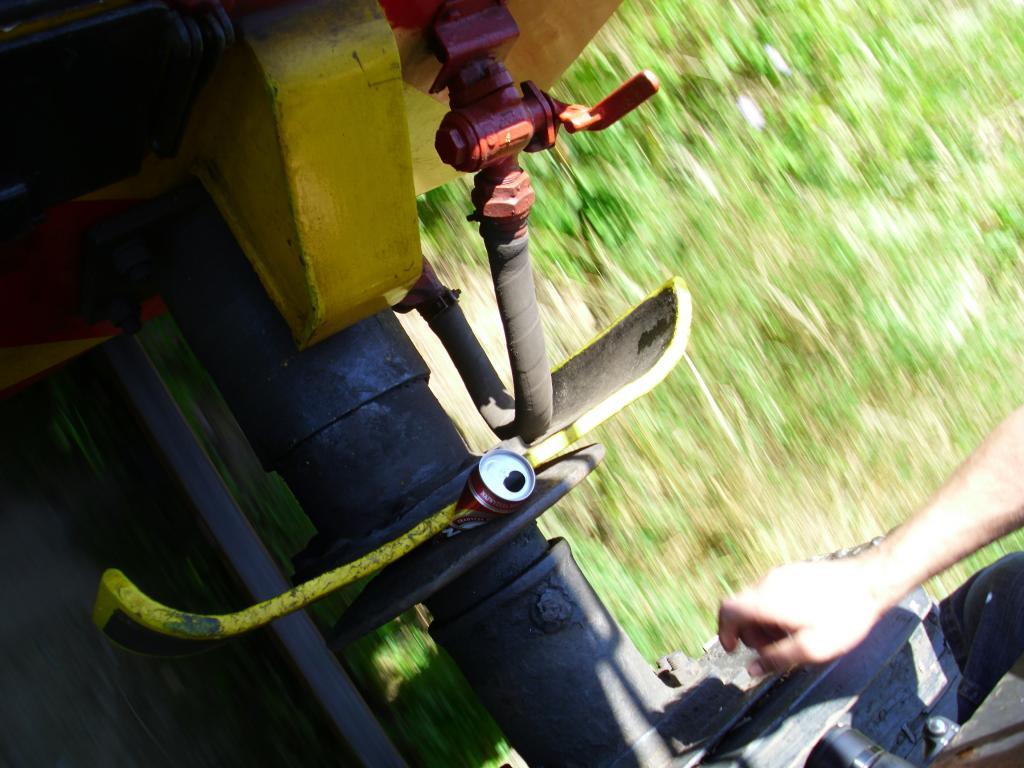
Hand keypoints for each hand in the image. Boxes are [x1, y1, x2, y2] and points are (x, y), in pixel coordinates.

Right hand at [717, 557, 888, 676]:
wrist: (869, 581)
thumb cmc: (843, 616)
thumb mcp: (812, 649)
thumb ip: (777, 660)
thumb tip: (752, 670)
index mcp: (766, 600)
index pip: (727, 610)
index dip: (724, 631)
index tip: (733, 648)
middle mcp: (768, 583)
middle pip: (741, 608)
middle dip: (750, 632)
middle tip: (772, 649)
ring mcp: (780, 574)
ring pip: (756, 600)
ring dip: (764, 623)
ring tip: (790, 636)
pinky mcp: (793, 571)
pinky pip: (771, 593)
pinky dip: (774, 611)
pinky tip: (799, 621)